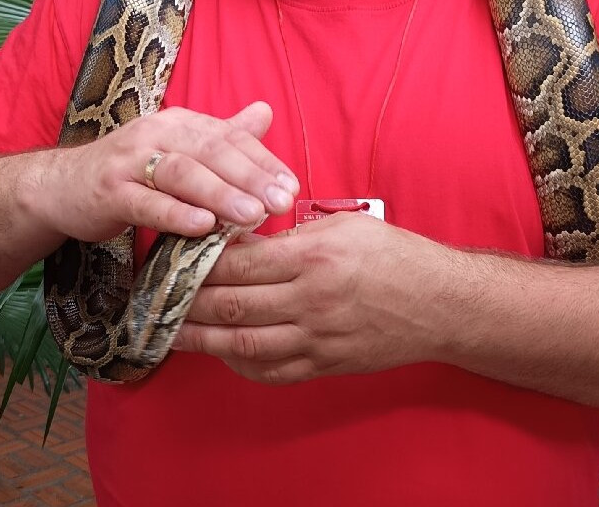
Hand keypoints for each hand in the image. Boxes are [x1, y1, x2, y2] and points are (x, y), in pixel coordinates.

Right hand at [27, 101, 298, 242]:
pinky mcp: (108, 191)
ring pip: (182, 174)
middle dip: (250, 177)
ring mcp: (129, 161)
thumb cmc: (130, 171)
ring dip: (220, 195)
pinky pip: (145, 203)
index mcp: (179, 123)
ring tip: (252, 215)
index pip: (230, 137)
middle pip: (211, 151)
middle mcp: (156, 133)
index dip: (263, 162)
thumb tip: (266, 112)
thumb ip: (222, 134)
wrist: (61, 187)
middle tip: (283, 202)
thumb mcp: (178, 148)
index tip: (293, 187)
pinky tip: (202, 229)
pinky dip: (175, 214)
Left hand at [175, 212, 449, 383]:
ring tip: (171, 330)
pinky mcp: (324, 364)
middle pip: (231, 305)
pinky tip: (221, 353)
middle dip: (187, 301)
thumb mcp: (346, 226)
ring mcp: (316, 339)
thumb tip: (249, 239)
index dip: (201, 261)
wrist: (441, 303)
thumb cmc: (395, 256)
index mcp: (313, 258)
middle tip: (157, 296)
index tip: (177, 255)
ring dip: (200, 339)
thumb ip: (295, 234)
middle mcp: (310, 301)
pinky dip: (240, 364)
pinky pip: (271, 371)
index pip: (239, 262)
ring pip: (242, 344)